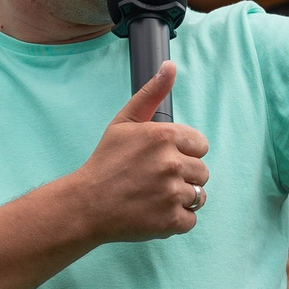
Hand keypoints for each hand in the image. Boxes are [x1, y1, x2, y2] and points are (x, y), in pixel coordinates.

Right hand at [70, 64, 210, 242]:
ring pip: (199, 196)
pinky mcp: (171, 220)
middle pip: (202, 171)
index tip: (162, 159)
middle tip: (154, 179)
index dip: (183, 152)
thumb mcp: (124, 122)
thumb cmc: (105, 162)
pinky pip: (191, 219)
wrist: (86, 204)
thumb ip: (151, 94)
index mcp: (164, 136)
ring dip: (181, 198)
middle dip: (183, 176)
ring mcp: (172, 193)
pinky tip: (155, 212)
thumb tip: (171, 67)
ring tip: (155, 196)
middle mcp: (171, 163)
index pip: (200, 145)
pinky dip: (176, 219)